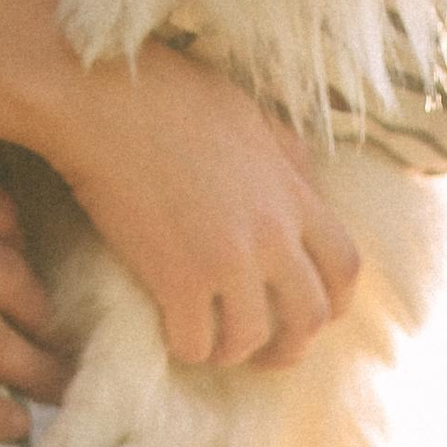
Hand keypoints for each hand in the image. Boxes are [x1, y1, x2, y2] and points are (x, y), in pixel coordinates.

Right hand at [0, 0, 359, 367]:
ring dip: (232, 351)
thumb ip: (286, 160)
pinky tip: (173, 333)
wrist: (102, 97)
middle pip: (311, 316)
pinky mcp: (178, 280)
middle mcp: (271, 232)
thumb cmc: (169, 94)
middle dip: (293, 346)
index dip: (334, 302)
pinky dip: (188, 349)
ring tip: (212, 343)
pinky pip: (197, 344)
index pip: (345, 266)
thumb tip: (305, 189)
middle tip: (267, 352)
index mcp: (292, 192)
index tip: (310, 314)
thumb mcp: (250, 115)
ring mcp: (226, 259)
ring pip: (252, 338)